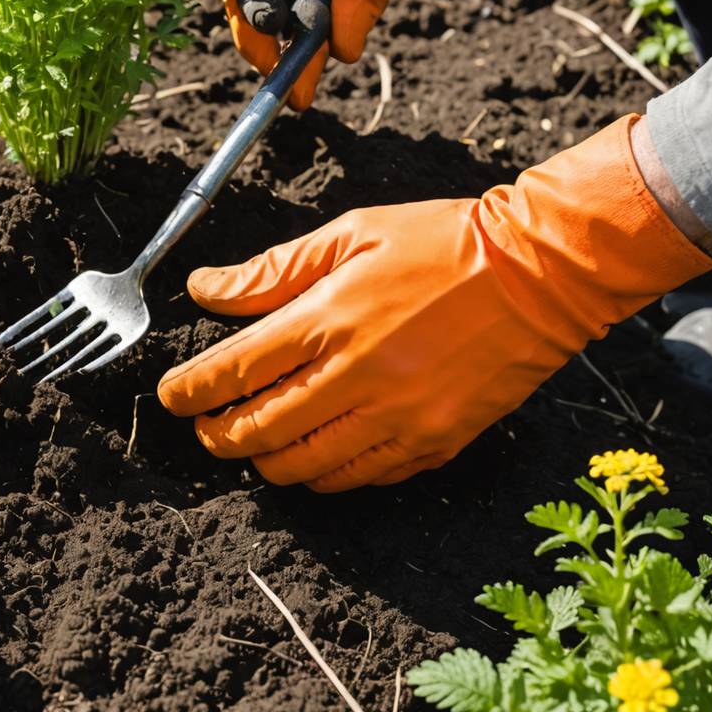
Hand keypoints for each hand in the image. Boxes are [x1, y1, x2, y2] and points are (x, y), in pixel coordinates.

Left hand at [158, 116, 711, 491]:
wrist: (539, 274)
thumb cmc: (441, 242)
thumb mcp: (350, 234)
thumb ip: (272, 271)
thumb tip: (205, 289)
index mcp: (330, 318)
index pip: (234, 370)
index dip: (190, 390)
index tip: (171, 396)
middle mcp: (357, 377)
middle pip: (259, 430)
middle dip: (217, 435)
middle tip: (205, 425)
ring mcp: (398, 419)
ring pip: (303, 467)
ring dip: (263, 461)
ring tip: (252, 443)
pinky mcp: (433, 444)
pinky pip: (358, 478)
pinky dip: (322, 474)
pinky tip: (313, 453)